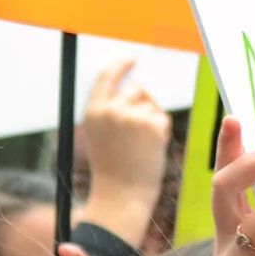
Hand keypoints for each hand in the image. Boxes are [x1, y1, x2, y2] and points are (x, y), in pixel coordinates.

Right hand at [72, 58, 171, 246]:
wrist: (122, 195)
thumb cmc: (112, 168)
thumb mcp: (101, 135)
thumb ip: (111, 109)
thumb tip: (134, 87)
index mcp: (93, 111)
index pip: (107, 76)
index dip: (120, 66)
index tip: (131, 60)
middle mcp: (111, 109)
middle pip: (134, 91)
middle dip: (140, 105)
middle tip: (136, 135)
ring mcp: (132, 116)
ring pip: (149, 105)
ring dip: (150, 121)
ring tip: (139, 147)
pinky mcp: (152, 124)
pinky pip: (161, 118)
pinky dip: (160, 132)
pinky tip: (150, 149)